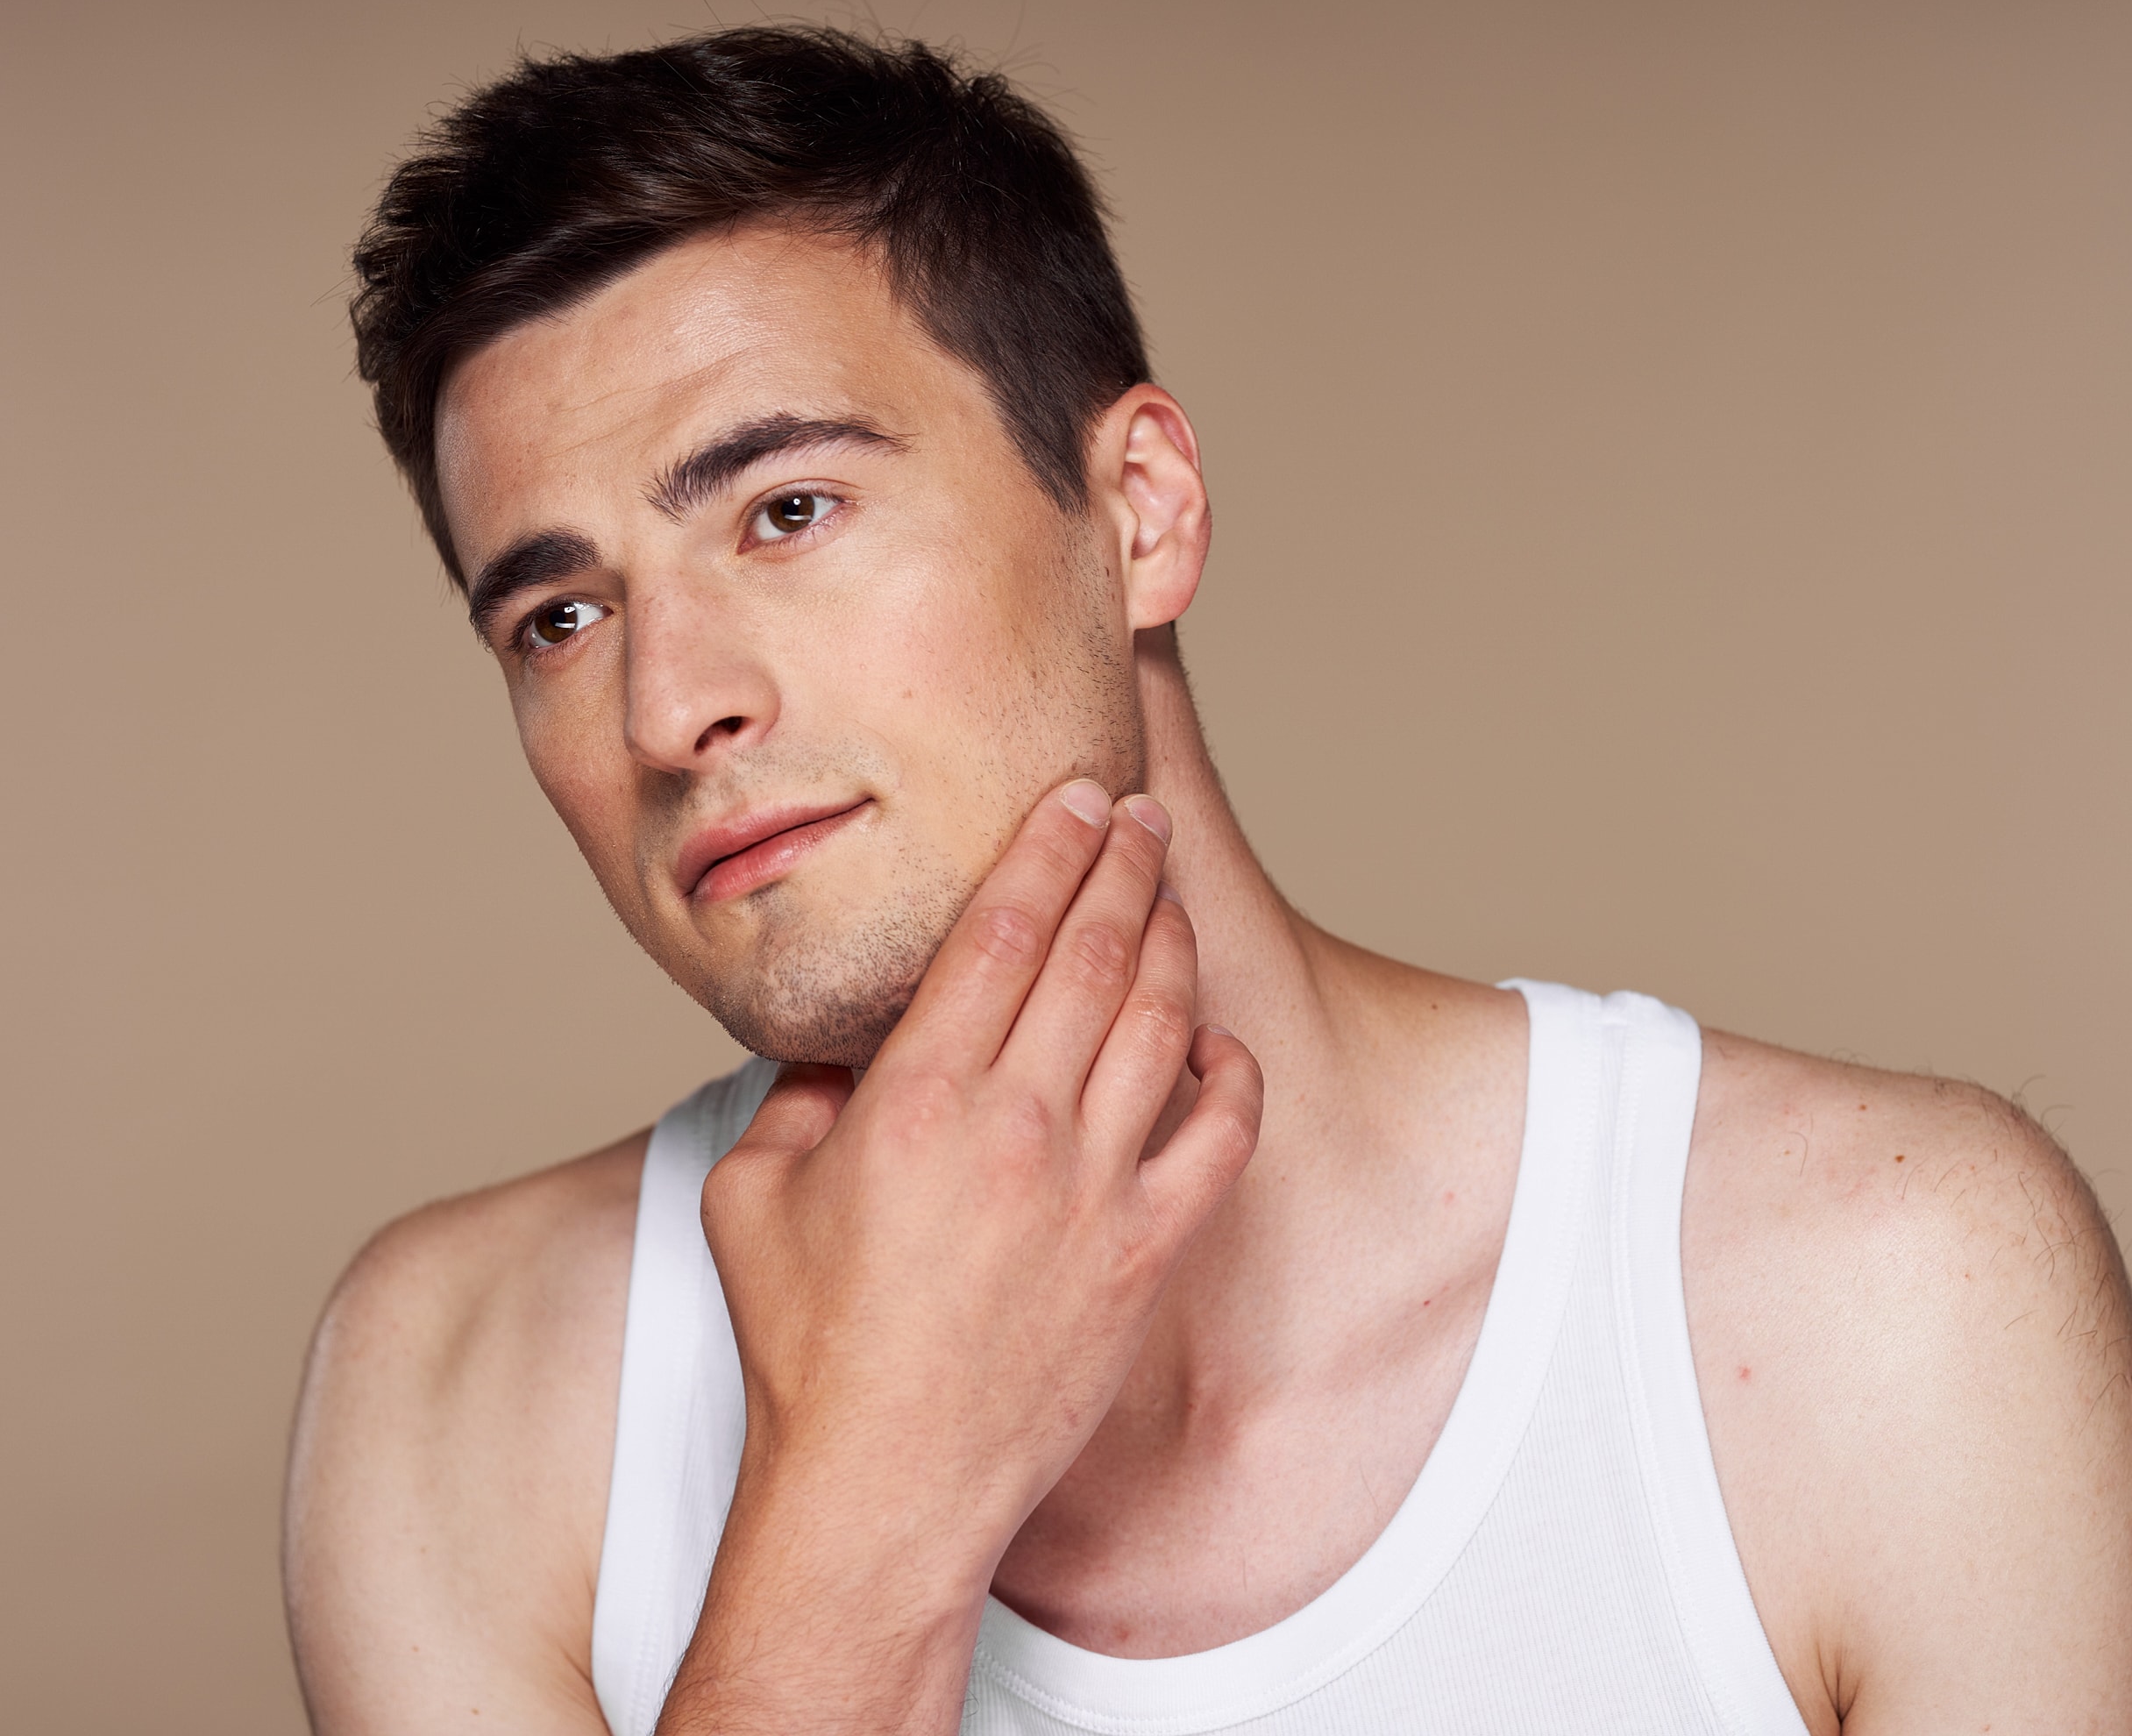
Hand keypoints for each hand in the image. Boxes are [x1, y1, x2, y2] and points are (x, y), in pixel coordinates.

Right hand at [662, 780, 1262, 1731]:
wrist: (884, 1488)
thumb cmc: (806, 1352)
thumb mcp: (749, 1194)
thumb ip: (796, 1096)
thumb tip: (834, 1042)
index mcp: (919, 1096)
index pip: (1005, 927)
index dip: (1050, 845)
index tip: (1077, 796)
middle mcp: (1019, 1125)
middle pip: (1095, 951)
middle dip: (1125, 863)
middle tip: (1141, 812)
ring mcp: (1095, 1189)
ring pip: (1161, 1023)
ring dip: (1172, 941)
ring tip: (1170, 892)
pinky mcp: (1145, 1254)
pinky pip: (1218, 1138)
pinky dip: (1228, 1075)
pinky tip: (1215, 1043)